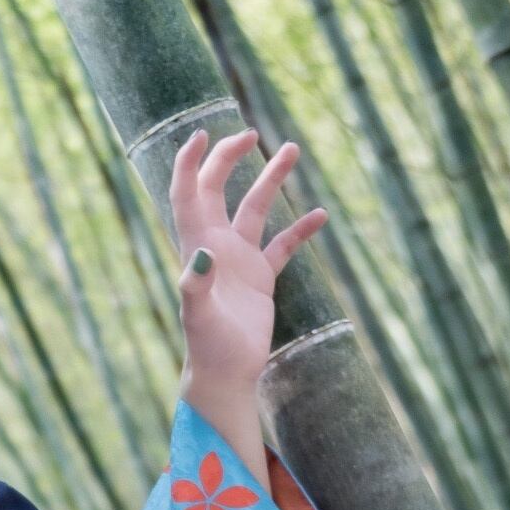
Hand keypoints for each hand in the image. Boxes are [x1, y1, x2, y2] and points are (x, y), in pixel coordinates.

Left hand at [167, 127, 326, 473]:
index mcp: (198, 246)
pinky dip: (300, 230)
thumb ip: (196, 284)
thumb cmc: (208, 348)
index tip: (201, 133)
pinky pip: (283, 245)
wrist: (224, 376)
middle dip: (229, 159)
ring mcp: (240, 260)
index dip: (190, 163)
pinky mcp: (261, 278)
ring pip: (255, 209)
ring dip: (271, 180)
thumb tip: (200, 252)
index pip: (188, 194)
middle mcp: (216, 246)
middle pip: (218, 189)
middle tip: (250, 135)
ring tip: (292, 149)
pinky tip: (321, 215)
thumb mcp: (200, 317)